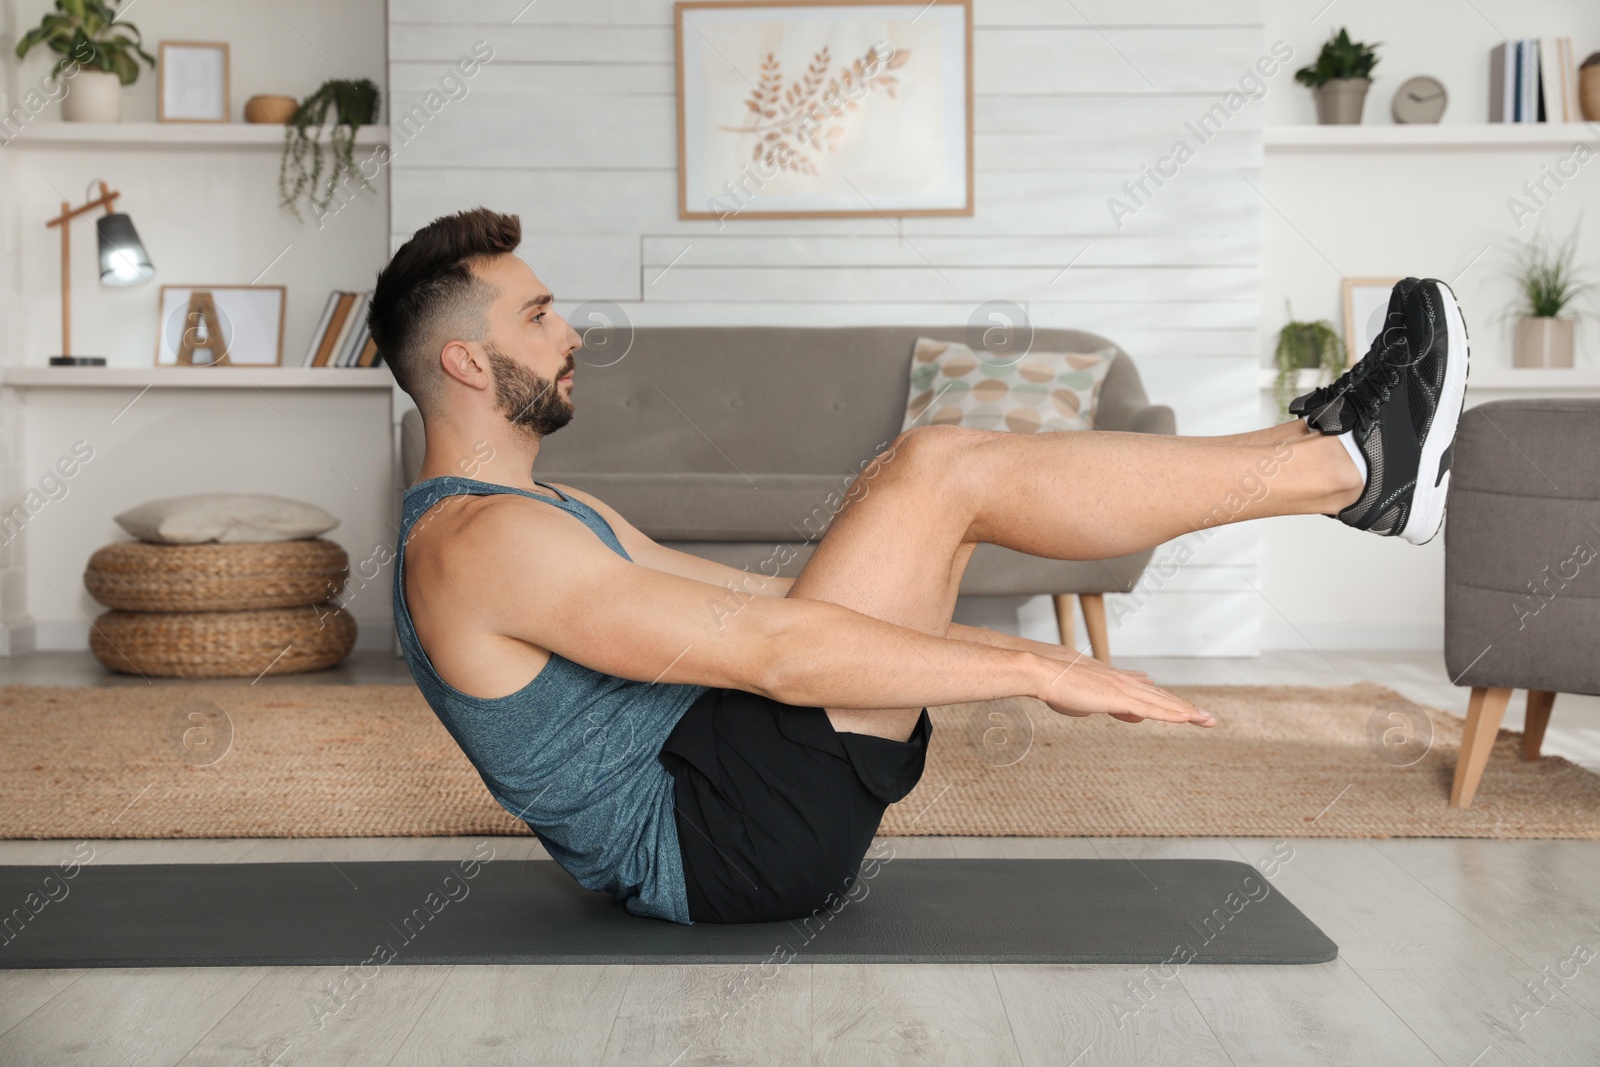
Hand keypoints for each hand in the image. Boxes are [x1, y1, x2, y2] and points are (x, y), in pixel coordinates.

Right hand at [1037, 658, 1214, 727]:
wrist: (1043, 672)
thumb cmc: (1056, 686)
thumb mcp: (1084, 701)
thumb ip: (1105, 706)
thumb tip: (1123, 714)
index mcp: (1117, 682)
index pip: (1150, 694)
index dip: (1169, 703)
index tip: (1185, 710)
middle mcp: (1125, 683)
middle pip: (1162, 698)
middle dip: (1186, 709)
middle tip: (1208, 718)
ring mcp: (1124, 689)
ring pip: (1163, 703)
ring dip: (1186, 712)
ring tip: (1207, 720)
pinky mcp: (1119, 697)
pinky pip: (1152, 709)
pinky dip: (1171, 714)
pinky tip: (1186, 718)